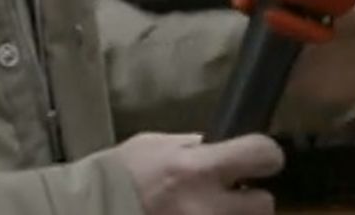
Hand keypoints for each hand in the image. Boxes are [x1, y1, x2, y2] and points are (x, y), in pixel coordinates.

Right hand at [111, 132, 282, 214]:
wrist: (88, 212)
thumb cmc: (120, 174)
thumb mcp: (157, 145)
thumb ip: (194, 146)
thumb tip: (221, 145)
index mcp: (197, 168)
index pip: (262, 154)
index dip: (265, 155)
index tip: (260, 159)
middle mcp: (207, 206)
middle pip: (264, 205)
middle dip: (251, 200)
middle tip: (234, 196)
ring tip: (211, 211)